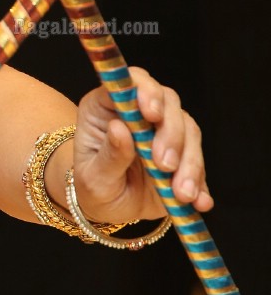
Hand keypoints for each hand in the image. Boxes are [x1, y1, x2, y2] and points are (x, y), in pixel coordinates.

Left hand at [70, 66, 211, 225]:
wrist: (110, 211)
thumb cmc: (93, 188)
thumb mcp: (93, 178)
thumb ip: (109, 155)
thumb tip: (119, 128)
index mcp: (105, 108)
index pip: (128, 82)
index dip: (145, 91)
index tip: (152, 114)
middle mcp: (137, 112)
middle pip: (168, 102)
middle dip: (171, 133)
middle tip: (165, 165)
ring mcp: (163, 130)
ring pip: (189, 128)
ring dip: (190, 161)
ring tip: (181, 192)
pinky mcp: (183, 152)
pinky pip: (199, 158)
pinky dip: (201, 180)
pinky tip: (199, 200)